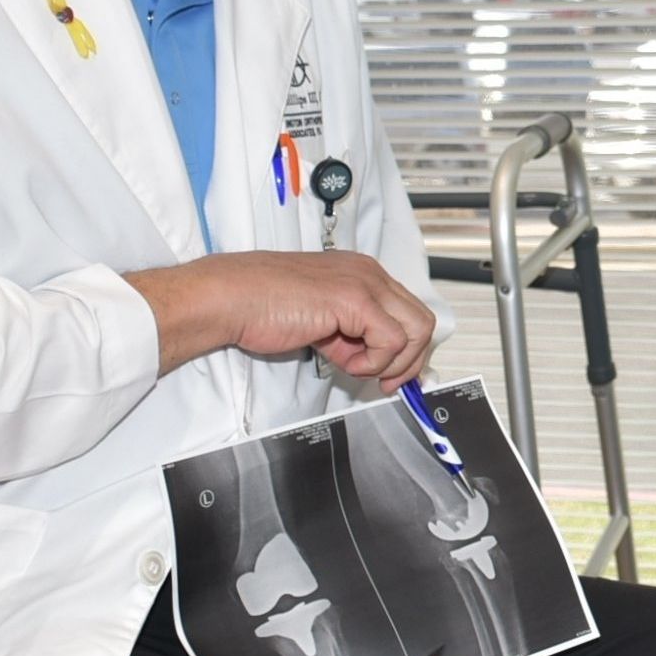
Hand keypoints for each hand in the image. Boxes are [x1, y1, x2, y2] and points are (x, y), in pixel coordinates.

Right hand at [127, 251, 437, 384]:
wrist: (232, 298)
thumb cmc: (262, 307)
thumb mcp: (320, 322)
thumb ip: (349, 336)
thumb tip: (371, 361)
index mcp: (362, 273)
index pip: (409, 312)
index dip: (406, 350)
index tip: (390, 374)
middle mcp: (369, 273)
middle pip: (424, 321)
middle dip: (409, 361)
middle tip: (384, 382)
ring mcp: (365, 283)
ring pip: (417, 331)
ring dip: (392, 362)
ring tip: (358, 368)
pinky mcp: (356, 300)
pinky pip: (391, 341)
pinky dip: (374, 362)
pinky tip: (346, 362)